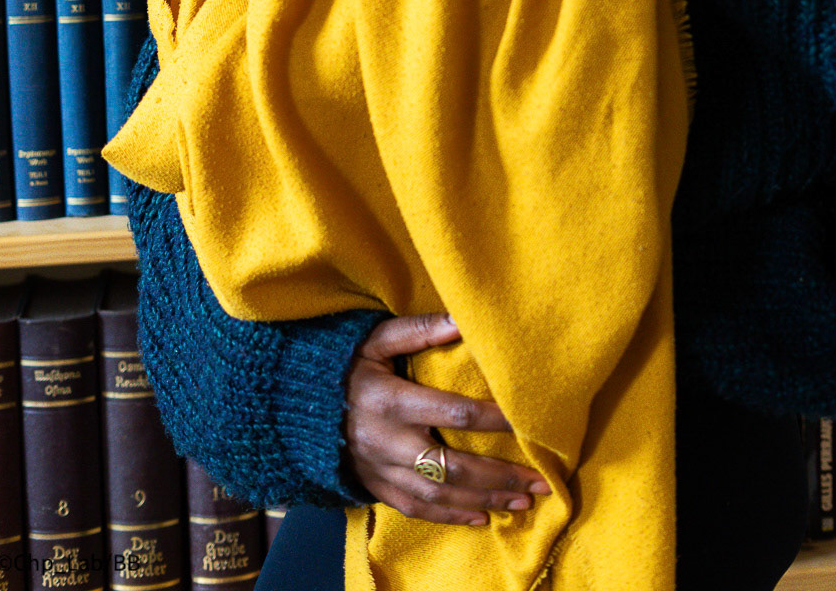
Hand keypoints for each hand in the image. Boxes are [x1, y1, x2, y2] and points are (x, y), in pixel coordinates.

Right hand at [345, 312, 551, 525]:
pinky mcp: (377, 487)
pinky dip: (452, 517)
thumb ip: (419, 329)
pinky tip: (484, 516)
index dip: (492, 418)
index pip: (452, 412)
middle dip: (499, 475)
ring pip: (440, 495)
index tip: (526, 420)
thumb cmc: (345, 365)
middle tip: (540, 481)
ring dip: (485, 500)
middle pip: (453, 466)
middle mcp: (388, 441)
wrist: (295, 406)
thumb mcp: (375, 339)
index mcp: (391, 400)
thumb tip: (461, 319)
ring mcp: (382, 470)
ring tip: (524, 500)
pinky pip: (418, 509)